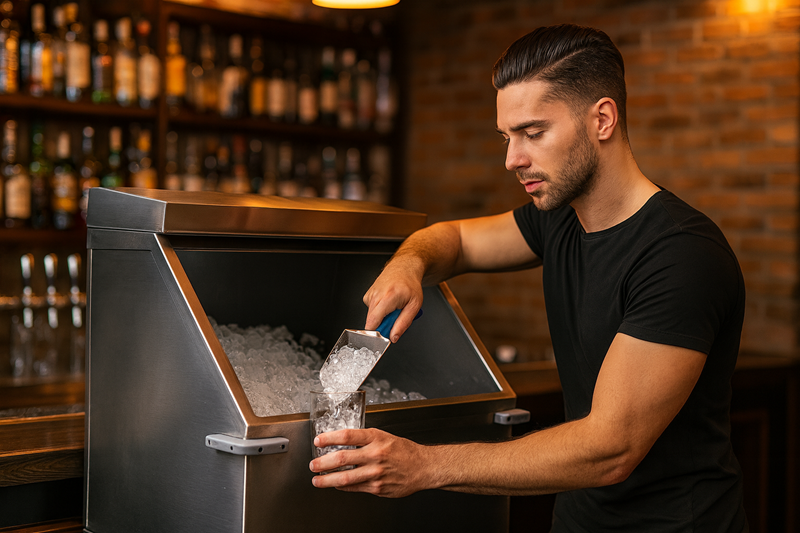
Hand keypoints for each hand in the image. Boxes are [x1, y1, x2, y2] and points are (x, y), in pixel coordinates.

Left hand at [309, 428, 432, 497]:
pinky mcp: (377, 488)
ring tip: (317, 480)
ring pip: (344, 477)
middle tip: (313, 464)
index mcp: (376, 438)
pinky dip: (341, 486)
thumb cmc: (405, 451)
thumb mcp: (385, 437)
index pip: (347, 436)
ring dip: (327, 480)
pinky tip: (335, 485)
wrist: (423, 467)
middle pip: (342, 458)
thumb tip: (343, 442)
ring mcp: (375, 473)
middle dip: (323, 462)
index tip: (318, 440)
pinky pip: (354, 487)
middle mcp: (375, 455)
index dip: (329, 438)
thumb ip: (365, 439)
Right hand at [363, 259, 423, 342]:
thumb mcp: (414, 306)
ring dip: (382, 317)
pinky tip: (387, 303)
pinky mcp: (367, 296)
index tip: (382, 338)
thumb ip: (404, 323)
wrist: (403, 269)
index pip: (373, 321)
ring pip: (372, 317)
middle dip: (383, 325)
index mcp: (388, 297)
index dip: (375, 333)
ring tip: (392, 308)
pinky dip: (379, 311)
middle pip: (372, 321)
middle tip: (395, 318)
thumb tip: (393, 337)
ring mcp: (370, 294)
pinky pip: (371, 311)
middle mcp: (376, 295)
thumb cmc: (410, 285)